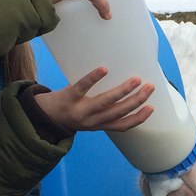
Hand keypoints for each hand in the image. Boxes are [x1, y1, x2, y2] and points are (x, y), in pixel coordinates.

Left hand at [34, 67, 154, 132]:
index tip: (152, 107)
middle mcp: (91, 121)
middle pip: (118, 112)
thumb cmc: (72, 111)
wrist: (43, 115)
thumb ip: (105, 109)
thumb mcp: (89, 117)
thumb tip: (126, 87)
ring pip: (105, 102)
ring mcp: (80, 110)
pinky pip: (82, 87)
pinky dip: (94, 79)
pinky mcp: (68, 97)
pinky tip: (105, 69)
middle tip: (150, 87)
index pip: (122, 126)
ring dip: (123, 91)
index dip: (138, 118)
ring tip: (136, 79)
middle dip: (136, 100)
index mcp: (99, 125)